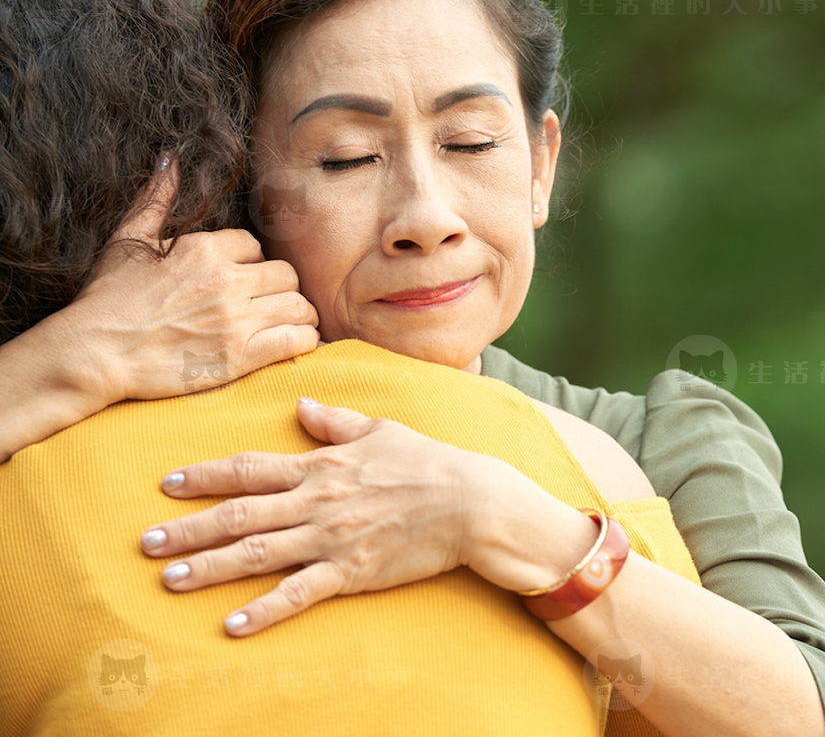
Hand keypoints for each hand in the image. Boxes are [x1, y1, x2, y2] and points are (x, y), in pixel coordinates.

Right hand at [64, 155, 319, 402]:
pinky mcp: (240, 357)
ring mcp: (236, 320)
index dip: (251, 261)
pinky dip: (305, 340)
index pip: (254, 245)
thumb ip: (156, 199)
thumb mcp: (128, 240)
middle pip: (285, 274)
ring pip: (298, 305)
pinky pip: (298, 340)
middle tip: (268, 301)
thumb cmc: (107, 300)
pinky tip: (297, 341)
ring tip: (287, 321)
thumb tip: (170, 158)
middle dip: (280, 286)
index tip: (241, 277)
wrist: (93, 354)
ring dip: (297, 313)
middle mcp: (226, 281)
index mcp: (204, 249)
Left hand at [138, 399, 505, 635]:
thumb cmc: (428, 463)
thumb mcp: (380, 430)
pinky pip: (300, 593)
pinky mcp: (351, 571)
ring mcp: (332, 538)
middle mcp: (317, 502)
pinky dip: (264, 609)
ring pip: (259, 554)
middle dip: (190, 528)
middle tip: (146, 542)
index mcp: (321, 466)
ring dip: (211, 567)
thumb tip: (299, 407)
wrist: (470, 502)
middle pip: (240, 514)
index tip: (167, 484)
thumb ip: (335, 422)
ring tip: (170, 580)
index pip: (250, 469)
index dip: (205, 476)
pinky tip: (232, 624)